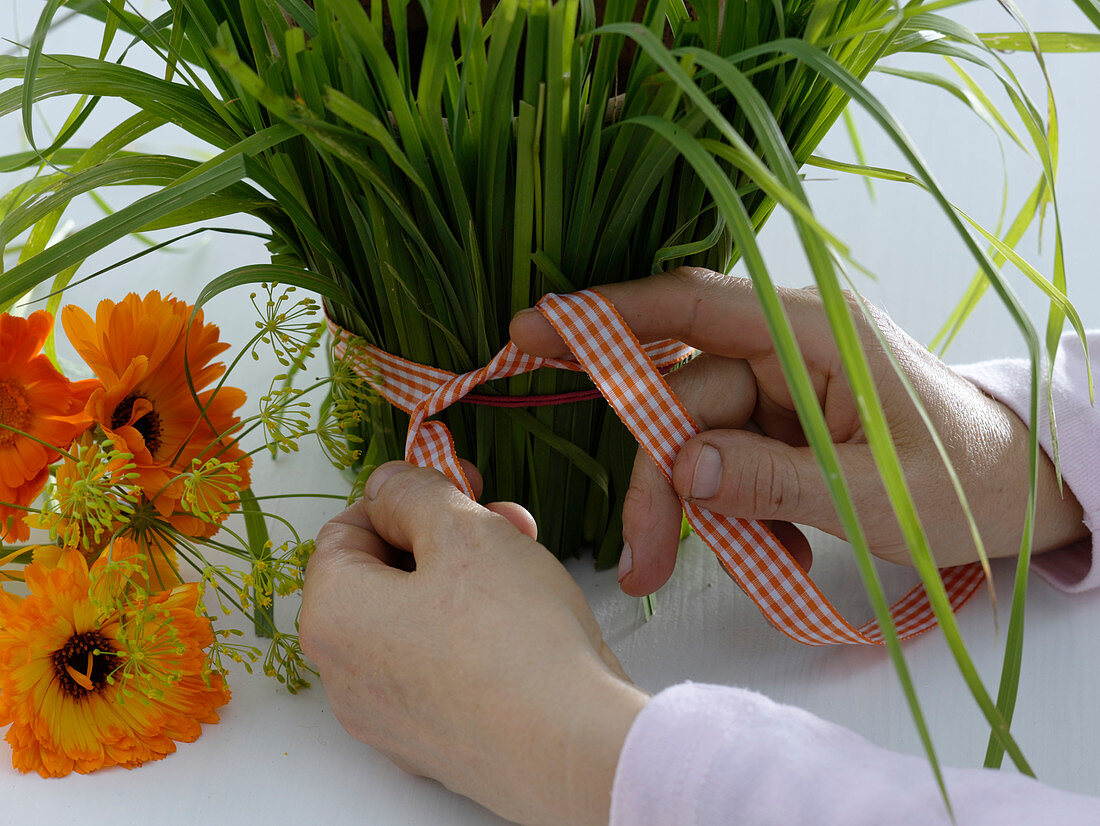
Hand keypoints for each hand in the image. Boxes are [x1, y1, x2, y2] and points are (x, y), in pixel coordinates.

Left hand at [300, 461, 646, 825]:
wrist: (571, 747)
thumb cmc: (515, 641)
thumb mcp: (463, 529)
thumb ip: (412, 492)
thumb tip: (389, 487)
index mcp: (333, 616)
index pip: (345, 530)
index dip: (402, 498)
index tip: (449, 487)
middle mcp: (344, 675)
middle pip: (383, 576)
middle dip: (443, 538)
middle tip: (498, 521)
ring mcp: (387, 716)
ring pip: (414, 620)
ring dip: (464, 580)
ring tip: (524, 566)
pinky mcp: (431, 742)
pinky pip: (437, 667)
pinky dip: (471, 634)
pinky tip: (522, 623)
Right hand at [510, 268, 1087, 594]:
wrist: (1020, 489)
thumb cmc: (965, 482)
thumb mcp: (870, 495)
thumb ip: (770, 479)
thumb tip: (680, 470)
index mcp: (813, 331)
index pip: (691, 308)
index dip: (606, 316)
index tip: (532, 331)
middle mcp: (786, 347)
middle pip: (682, 400)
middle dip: (658, 481)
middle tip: (642, 560)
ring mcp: (782, 386)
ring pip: (696, 438)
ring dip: (698, 509)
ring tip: (736, 568)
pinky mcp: (782, 422)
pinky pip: (726, 461)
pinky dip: (734, 512)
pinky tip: (775, 551)